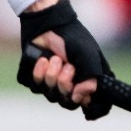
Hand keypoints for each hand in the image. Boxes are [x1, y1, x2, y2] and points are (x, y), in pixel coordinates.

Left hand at [17, 0, 111, 118]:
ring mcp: (54, 83)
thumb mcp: (86, 55)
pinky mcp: (37, 79)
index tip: (81, 94)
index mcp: (89, 80)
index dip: (90, 106)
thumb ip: (90, 78)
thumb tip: (79, 98)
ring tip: (53, 58)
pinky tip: (42, 59)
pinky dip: (38, 73)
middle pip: (68, 102)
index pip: (95, 105)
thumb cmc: (71, 37)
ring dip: (52, 75)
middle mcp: (73, 85)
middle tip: (67, 66)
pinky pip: (35, 87)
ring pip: (51, 95)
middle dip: (65, 84)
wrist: (47, 23)